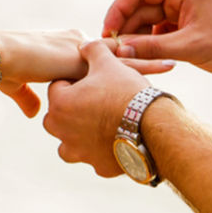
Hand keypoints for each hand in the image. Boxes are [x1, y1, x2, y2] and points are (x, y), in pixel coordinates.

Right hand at [0, 29, 173, 119]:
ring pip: (120, 59)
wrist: (1, 61)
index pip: (98, 59)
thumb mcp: (20, 87)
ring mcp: (82, 53)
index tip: (136, 74)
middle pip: (114, 57)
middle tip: (168, 62)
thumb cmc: (8, 71)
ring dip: (146, 64)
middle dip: (140, 61)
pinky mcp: (84, 58)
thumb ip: (29, 98)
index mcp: (68, 51)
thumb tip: (33, 114)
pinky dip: (139, 69)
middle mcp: (78, 48)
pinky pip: (116, 65)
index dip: (119, 65)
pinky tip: (160, 72)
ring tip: (172, 64)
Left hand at [42, 39, 166, 176]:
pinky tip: (117, 139)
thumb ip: (92, 50)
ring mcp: (80, 152)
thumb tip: (84, 45)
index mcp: (61, 105)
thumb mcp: (109, 63)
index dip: (75, 80)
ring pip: (69, 142)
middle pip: (58, 116)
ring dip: (79, 134)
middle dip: (72, 108)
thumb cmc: (128, 91)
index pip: (58, 86)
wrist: (153, 125)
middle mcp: (63, 132)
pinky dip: (101, 150)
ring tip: (101, 123)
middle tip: (96, 100)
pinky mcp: (98, 167)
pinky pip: (93, 157)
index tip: (92, 81)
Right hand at [102, 0, 211, 85]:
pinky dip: (150, 43)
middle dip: (127, 26)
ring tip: (126, 57)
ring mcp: (185, 10)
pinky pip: (160, 31)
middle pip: (141, 5)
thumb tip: (120, 49)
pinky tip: (144, 58)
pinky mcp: (188, 26)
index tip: (108, 31)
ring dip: (137, 37)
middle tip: (114, 50)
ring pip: (149, 20)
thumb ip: (153, 47)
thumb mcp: (191, 48)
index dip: (118, 9)